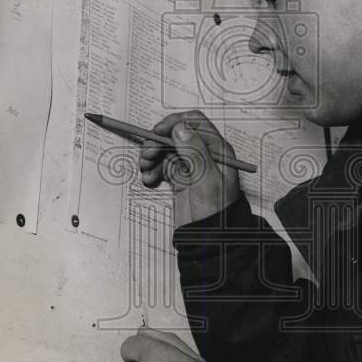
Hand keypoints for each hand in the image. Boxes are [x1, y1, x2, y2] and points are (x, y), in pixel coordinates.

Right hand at [138, 110, 240, 226]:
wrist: (210, 238)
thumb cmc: (216, 210)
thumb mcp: (207, 179)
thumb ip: (195, 152)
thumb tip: (180, 128)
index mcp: (216, 149)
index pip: (195, 123)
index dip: (175, 123)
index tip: (158, 131)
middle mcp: (203, 154)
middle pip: (176, 135)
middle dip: (158, 141)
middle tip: (146, 153)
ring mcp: (190, 166)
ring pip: (166, 149)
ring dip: (152, 155)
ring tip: (145, 168)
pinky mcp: (179, 178)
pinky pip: (162, 165)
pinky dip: (152, 169)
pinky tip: (149, 178)